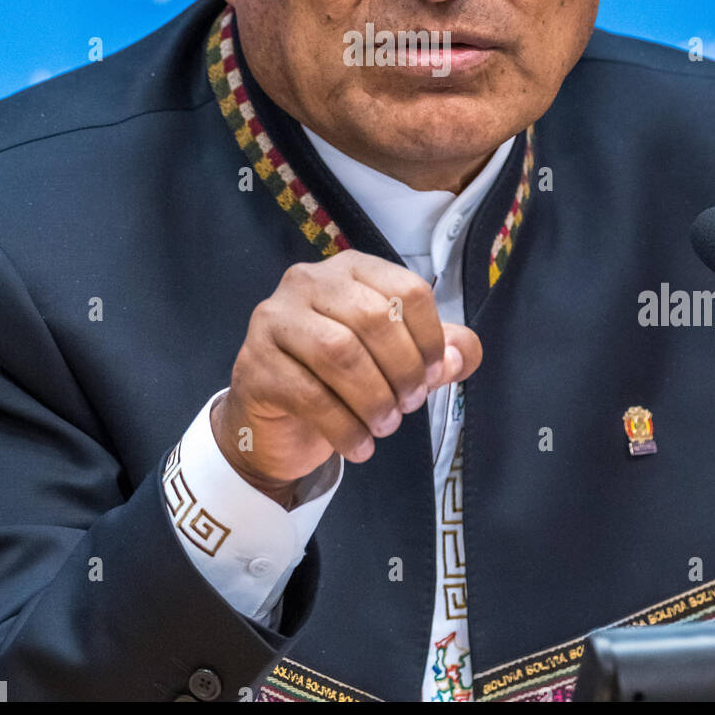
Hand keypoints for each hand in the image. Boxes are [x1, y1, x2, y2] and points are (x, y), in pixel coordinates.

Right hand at [211, 250, 480, 502]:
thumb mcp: (395, 362)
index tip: (434, 375)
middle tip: (409, 404)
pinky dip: (345, 427)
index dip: (431, 337)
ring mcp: (275, 319)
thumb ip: (437, 353)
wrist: (274, 425)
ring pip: (339, 352)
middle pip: (374, 317)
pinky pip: (309, 395)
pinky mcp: (255, 363)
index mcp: (351, 269)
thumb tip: (459, 356)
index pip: (407, 289)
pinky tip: (360, 446)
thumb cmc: (340, 381)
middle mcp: (308, 281)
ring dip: (374, 398)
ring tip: (385, 425)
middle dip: (403, 369)